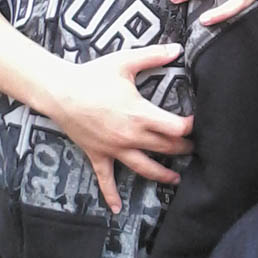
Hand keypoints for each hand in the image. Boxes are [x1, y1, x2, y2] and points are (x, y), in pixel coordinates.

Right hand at [40, 44, 193, 213]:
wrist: (59, 91)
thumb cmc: (93, 76)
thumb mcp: (125, 61)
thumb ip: (154, 55)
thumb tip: (178, 48)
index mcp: (140, 114)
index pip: (175, 128)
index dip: (190, 127)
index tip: (198, 123)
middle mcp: (130, 136)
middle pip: (165, 148)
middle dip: (183, 149)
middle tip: (195, 148)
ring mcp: (114, 149)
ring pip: (144, 168)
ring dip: (162, 174)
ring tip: (176, 178)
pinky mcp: (98, 154)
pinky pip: (106, 179)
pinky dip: (111, 194)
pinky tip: (117, 209)